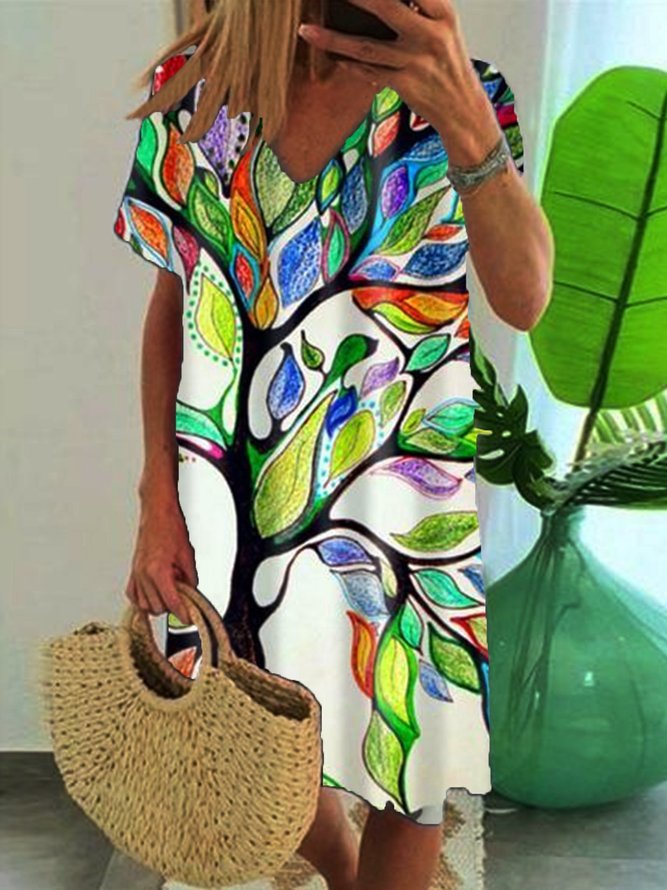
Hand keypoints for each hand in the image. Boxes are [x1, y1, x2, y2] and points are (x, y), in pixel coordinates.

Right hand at [125, 497, 196, 624]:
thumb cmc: (171, 528)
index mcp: (159, 571)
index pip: (171, 603)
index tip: (189, 619)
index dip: (183, 614)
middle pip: (157, 608)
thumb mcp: (188, 556)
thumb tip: (192, 595)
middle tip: (183, 597)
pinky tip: (154, 594)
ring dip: (158, 604)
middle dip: (172, 607)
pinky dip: (144, 599)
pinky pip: (134, 595)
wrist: (157, 513)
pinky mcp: (132, 571)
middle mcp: (144, 575)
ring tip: (170, 591)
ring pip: (144, 605)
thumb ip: (190, 579)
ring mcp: (136, 573)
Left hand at [297, 0, 488, 129]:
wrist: (463, 108)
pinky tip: (329, 55)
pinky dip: (347, 63)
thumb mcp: (443, 27)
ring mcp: (416, 62)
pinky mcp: (405, 85)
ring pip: (366, 46)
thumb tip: (376, 4)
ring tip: (306, 30)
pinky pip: (368, 72)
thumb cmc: (448, 64)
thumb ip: (418, 8)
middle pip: (384, 6)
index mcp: (443, 12)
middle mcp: (430, 34)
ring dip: (332, 38)